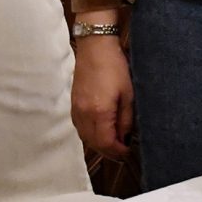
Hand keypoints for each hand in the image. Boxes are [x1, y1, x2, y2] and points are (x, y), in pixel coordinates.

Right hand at [71, 35, 134, 159]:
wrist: (95, 48)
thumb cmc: (115, 67)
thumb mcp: (128, 94)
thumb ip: (126, 119)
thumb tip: (124, 137)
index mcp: (99, 112)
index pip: (106, 143)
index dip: (118, 152)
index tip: (128, 153)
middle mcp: (84, 114)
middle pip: (94, 144)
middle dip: (109, 152)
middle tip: (122, 152)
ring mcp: (76, 110)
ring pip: (85, 137)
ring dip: (99, 144)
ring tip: (113, 144)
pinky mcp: (73, 104)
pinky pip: (80, 128)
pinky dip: (90, 134)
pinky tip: (100, 132)